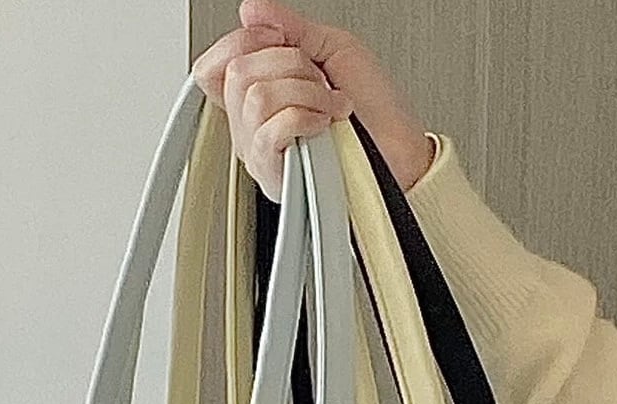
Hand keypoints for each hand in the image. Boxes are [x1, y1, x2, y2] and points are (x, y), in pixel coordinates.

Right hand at [193, 1, 435, 199]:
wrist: (402, 153)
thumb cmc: (376, 111)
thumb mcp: (332, 49)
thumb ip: (290, 28)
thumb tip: (251, 10)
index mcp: (258, 95)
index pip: (214, 66)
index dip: (244, 42)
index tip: (283, 41)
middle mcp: (251, 126)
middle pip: (237, 74)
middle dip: (290, 64)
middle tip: (320, 82)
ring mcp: (261, 152)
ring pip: (256, 99)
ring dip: (306, 92)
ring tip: (330, 105)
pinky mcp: (277, 175)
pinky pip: (270, 131)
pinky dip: (304, 116)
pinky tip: (323, 125)